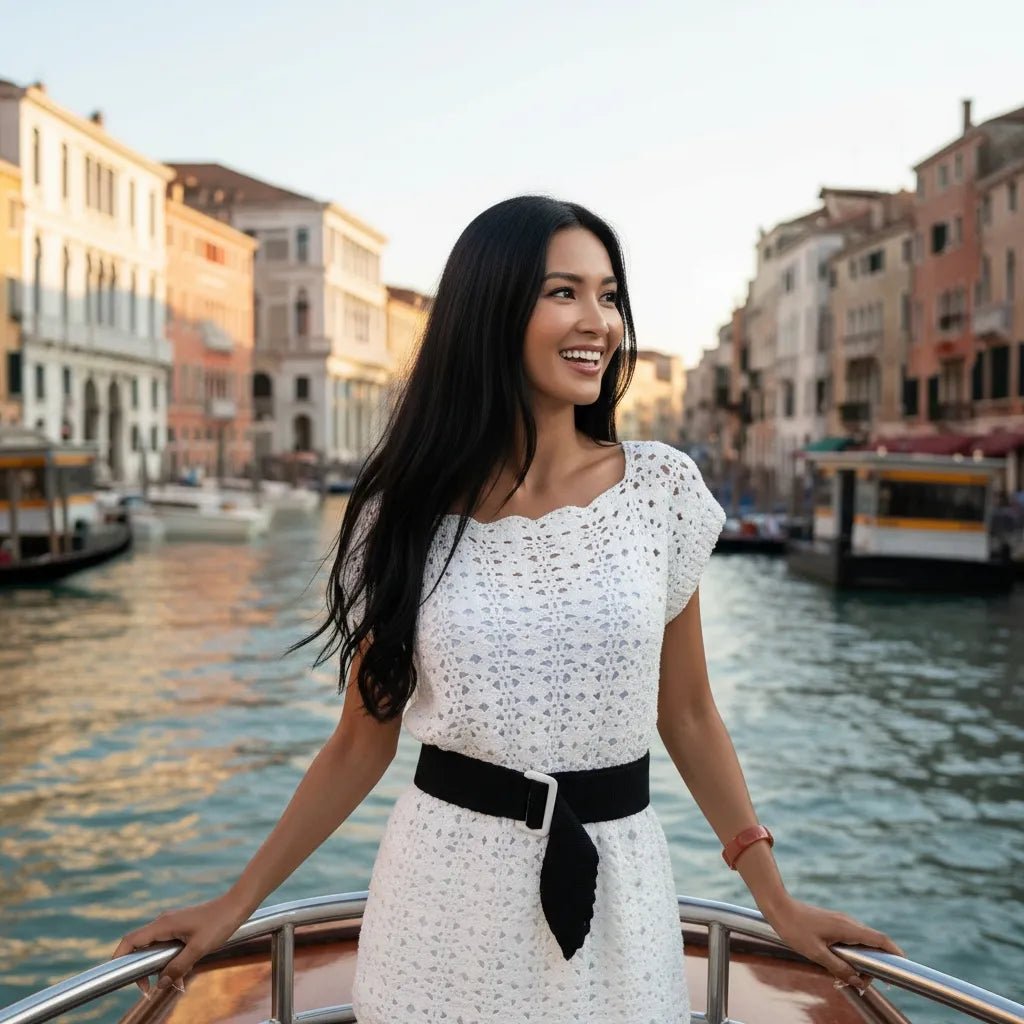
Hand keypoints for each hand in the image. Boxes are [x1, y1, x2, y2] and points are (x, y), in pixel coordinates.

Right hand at [110, 893, 249, 996]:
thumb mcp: (198, 949)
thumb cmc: (219, 923)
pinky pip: (168, 947)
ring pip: (156, 950)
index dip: (119, 958)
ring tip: (174, 984)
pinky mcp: (181, 928)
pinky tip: (182, 975)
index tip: (122, 978)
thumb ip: (177, 967)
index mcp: (163, 924)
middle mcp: (164, 923)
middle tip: (150, 990)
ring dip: (160, 968)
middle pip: (141, 948)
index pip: (131, 940)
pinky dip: (171, 962)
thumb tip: (159, 985)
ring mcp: (172, 924)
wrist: (237, 905)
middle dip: (143, 971)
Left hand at [761, 896, 905, 992]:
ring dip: (858, 963)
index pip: (880, 940)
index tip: (905, 966)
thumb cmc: (795, 929)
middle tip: (861, 985)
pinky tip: (837, 967)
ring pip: (860, 944)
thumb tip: (858, 981)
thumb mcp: (816, 953)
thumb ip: (839, 968)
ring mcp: (841, 922)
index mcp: (847, 928)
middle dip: (872, 967)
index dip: (895, 953)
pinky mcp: (833, 924)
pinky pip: (849, 941)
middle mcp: (848, 923)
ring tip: (845, 980)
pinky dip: (849, 955)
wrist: (778, 907)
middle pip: (872, 945)